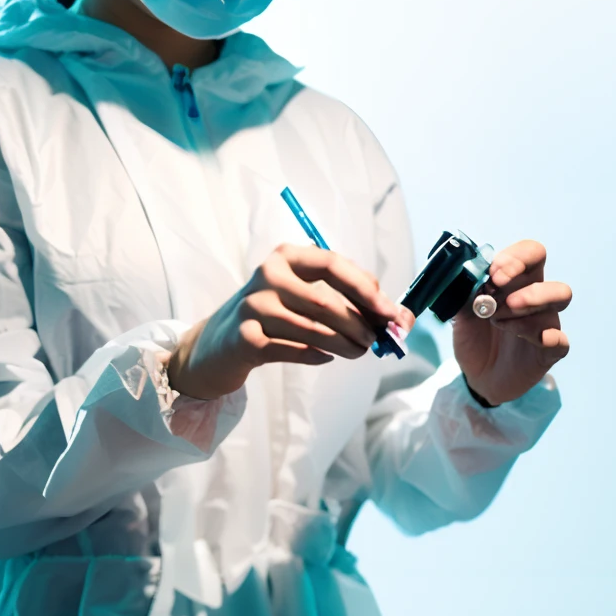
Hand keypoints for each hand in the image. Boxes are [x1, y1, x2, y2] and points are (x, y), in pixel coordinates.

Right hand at [164, 245, 410, 401]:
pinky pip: (293, 350)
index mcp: (287, 257)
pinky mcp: (246, 339)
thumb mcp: (303, 297)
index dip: (368, 290)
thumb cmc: (272, 316)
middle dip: (359, 324)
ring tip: (359, 352)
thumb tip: (399, 318)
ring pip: (312, 329)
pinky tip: (327, 358)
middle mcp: (268, 276)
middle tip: (377, 341)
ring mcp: (253, 307)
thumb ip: (348, 302)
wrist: (217, 345)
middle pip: (326, 302)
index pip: (334, 265)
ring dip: (343, 345)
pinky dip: (316, 356)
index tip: (392, 313)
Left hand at [452, 239, 570, 405]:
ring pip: (561, 295)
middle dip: (523, 271)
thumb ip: (462, 292)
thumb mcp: (461, 313)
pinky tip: (528, 339)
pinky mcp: (549, 350)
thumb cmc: (475, 337)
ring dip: (531, 300)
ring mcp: (546, 322)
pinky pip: (560, 340)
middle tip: (496, 285)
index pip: (530, 253)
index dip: (515, 257)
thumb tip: (461, 272)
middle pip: (545, 262)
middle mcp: (536, 297)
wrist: (477, 376)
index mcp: (516, 281)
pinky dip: (547, 337)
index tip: (492, 273)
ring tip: (500, 319)